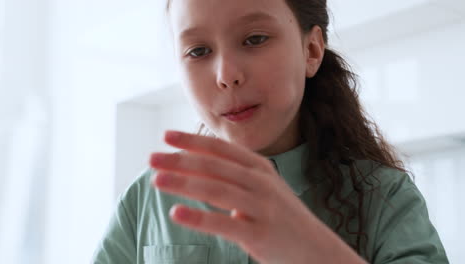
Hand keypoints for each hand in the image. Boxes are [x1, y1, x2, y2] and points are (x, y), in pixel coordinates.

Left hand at [149, 130, 363, 263]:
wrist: (316, 248)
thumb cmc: (281, 216)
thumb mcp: (263, 187)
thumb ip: (235, 174)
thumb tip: (197, 162)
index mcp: (259, 167)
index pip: (220, 149)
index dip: (192, 141)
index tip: (166, 136)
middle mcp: (260, 182)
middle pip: (213, 166)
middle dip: (179, 160)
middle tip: (152, 157)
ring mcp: (261, 207)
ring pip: (214, 190)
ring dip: (182, 183)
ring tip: (156, 179)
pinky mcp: (259, 233)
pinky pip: (224, 223)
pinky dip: (198, 217)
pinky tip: (176, 213)